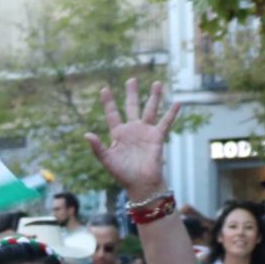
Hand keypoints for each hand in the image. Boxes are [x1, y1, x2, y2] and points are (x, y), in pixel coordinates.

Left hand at [85, 78, 180, 195]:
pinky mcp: (157, 137)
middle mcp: (132, 130)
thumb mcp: (107, 160)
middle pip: (132, 106)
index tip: (104, 89)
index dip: (108, 102)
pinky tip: (177, 102)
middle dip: (131, 93)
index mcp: (118, 134)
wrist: (141, 184)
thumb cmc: (123, 174)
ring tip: (157, 83)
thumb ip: (97, 147)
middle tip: (131, 79)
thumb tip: (86, 134)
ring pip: (150, 110)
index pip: (112, 114)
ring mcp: (146, 132)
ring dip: (154, 97)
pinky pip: (165, 122)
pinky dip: (172, 113)